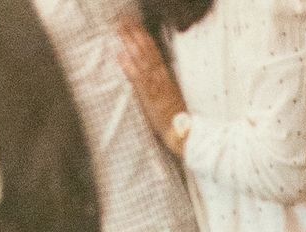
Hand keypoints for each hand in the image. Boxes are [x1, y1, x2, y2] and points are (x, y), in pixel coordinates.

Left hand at [118, 24, 188, 146]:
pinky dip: (130, 67)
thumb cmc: (178, 121)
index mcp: (168, 79)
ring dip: (132, 46)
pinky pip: (138, 80)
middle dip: (137, 36)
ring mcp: (155, 88)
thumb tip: (160, 78)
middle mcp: (161, 80)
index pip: (157, 55)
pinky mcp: (149, 98)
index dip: (147, 40)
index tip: (139, 27)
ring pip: (143, 62)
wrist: (184, 135)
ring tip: (122, 33)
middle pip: (148, 53)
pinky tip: (121, 56)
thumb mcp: (175, 99)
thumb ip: (167, 86)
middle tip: (127, 22)